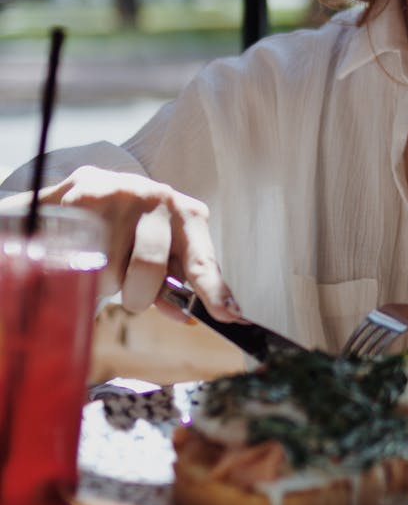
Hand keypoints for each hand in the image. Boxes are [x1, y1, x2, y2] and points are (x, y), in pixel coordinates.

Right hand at [38, 165, 241, 321]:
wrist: (91, 188)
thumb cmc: (133, 229)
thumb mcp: (160, 252)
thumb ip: (171, 287)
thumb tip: (184, 316)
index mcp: (188, 216)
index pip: (202, 260)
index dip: (214, 291)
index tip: (229, 315)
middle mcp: (162, 200)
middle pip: (149, 268)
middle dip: (138, 295)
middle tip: (131, 290)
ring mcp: (126, 195)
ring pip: (111, 271)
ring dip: (106, 282)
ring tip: (105, 257)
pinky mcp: (89, 197)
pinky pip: (82, 258)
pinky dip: (80, 269)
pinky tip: (84, 248)